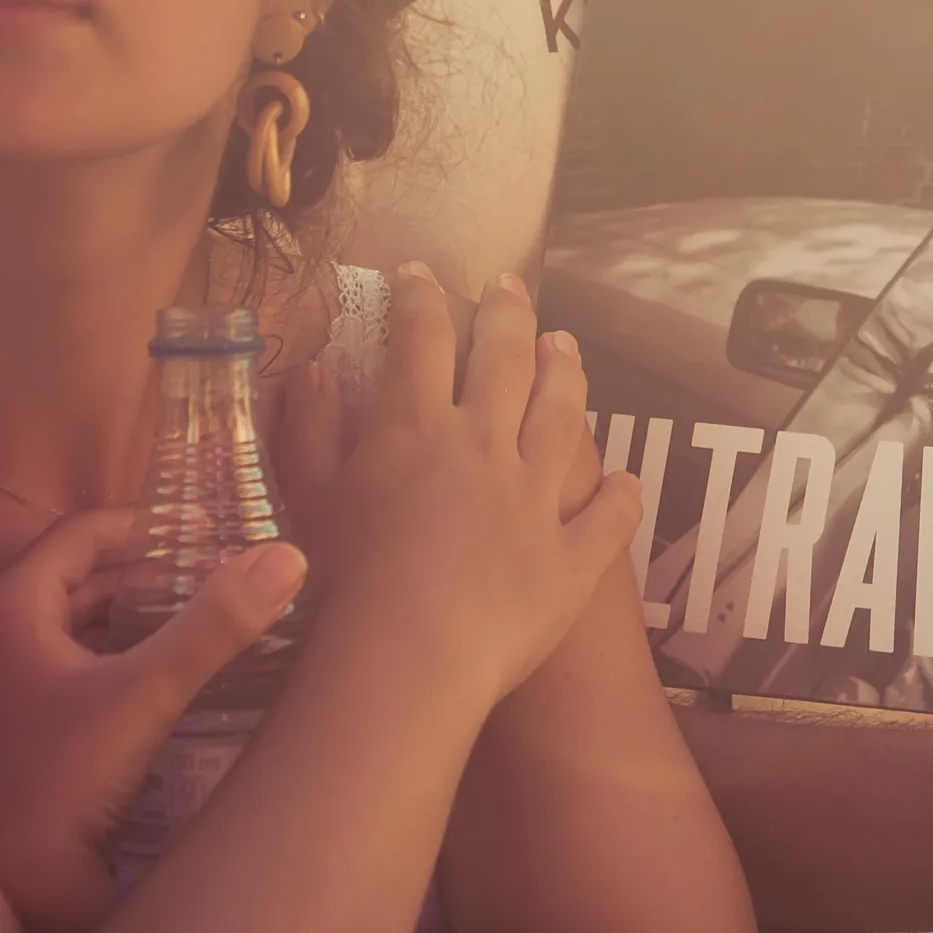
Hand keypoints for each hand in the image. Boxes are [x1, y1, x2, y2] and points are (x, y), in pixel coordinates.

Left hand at [0, 507, 308, 932]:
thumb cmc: (56, 782)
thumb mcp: (145, 694)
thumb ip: (215, 623)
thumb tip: (285, 556)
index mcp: (8, 607)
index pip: (83, 532)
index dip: (150, 524)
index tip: (212, 530)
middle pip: (80, 579)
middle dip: (152, 573)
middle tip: (221, 575)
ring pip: (75, 627)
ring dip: (136, 618)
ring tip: (204, 622)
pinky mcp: (8, 731)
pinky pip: (68, 668)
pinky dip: (117, 658)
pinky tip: (164, 681)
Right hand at [281, 266, 641, 702]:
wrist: (406, 660)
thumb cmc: (340, 583)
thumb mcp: (306, 498)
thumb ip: (308, 430)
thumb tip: (313, 370)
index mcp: (416, 425)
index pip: (423, 338)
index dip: (422, 298)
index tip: (421, 272)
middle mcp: (485, 445)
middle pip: (506, 359)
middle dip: (508, 313)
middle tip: (512, 285)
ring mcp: (537, 497)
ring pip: (564, 416)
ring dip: (568, 373)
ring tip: (568, 345)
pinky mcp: (571, 556)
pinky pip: (607, 516)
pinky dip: (619, 494)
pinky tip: (626, 479)